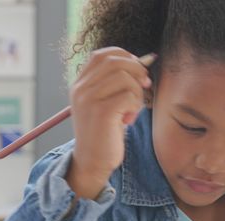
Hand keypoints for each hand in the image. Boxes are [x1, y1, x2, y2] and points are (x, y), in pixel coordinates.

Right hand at [67, 47, 151, 198]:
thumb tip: (143, 62)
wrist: (92, 162)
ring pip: (125, 77)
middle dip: (137, 71)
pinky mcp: (101, 112)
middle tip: (144, 87)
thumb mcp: (106, 104)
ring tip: (132, 110)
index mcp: (80, 84)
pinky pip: (129, 96)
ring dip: (137, 93)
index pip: (102, 54)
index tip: (137, 71)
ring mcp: (89, 99)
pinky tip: (128, 120)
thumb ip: (116, 84)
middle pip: (115, 61)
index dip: (125, 57)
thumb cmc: (104, 134)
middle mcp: (81, 88)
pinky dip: (135, 106)